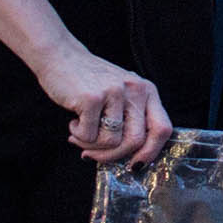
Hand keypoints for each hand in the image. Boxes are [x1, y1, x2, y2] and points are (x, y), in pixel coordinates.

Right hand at [36, 44, 172, 165]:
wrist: (60, 57)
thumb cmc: (90, 82)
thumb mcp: (121, 94)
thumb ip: (130, 120)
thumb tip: (131, 160)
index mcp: (147, 91)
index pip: (162, 129)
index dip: (151, 152)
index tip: (134, 165)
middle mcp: (136, 90)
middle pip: (136, 141)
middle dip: (112, 156)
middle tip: (93, 155)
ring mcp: (115, 92)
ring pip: (111, 142)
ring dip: (91, 146)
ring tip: (81, 132)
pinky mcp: (92, 98)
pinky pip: (88, 136)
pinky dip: (78, 136)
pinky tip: (74, 121)